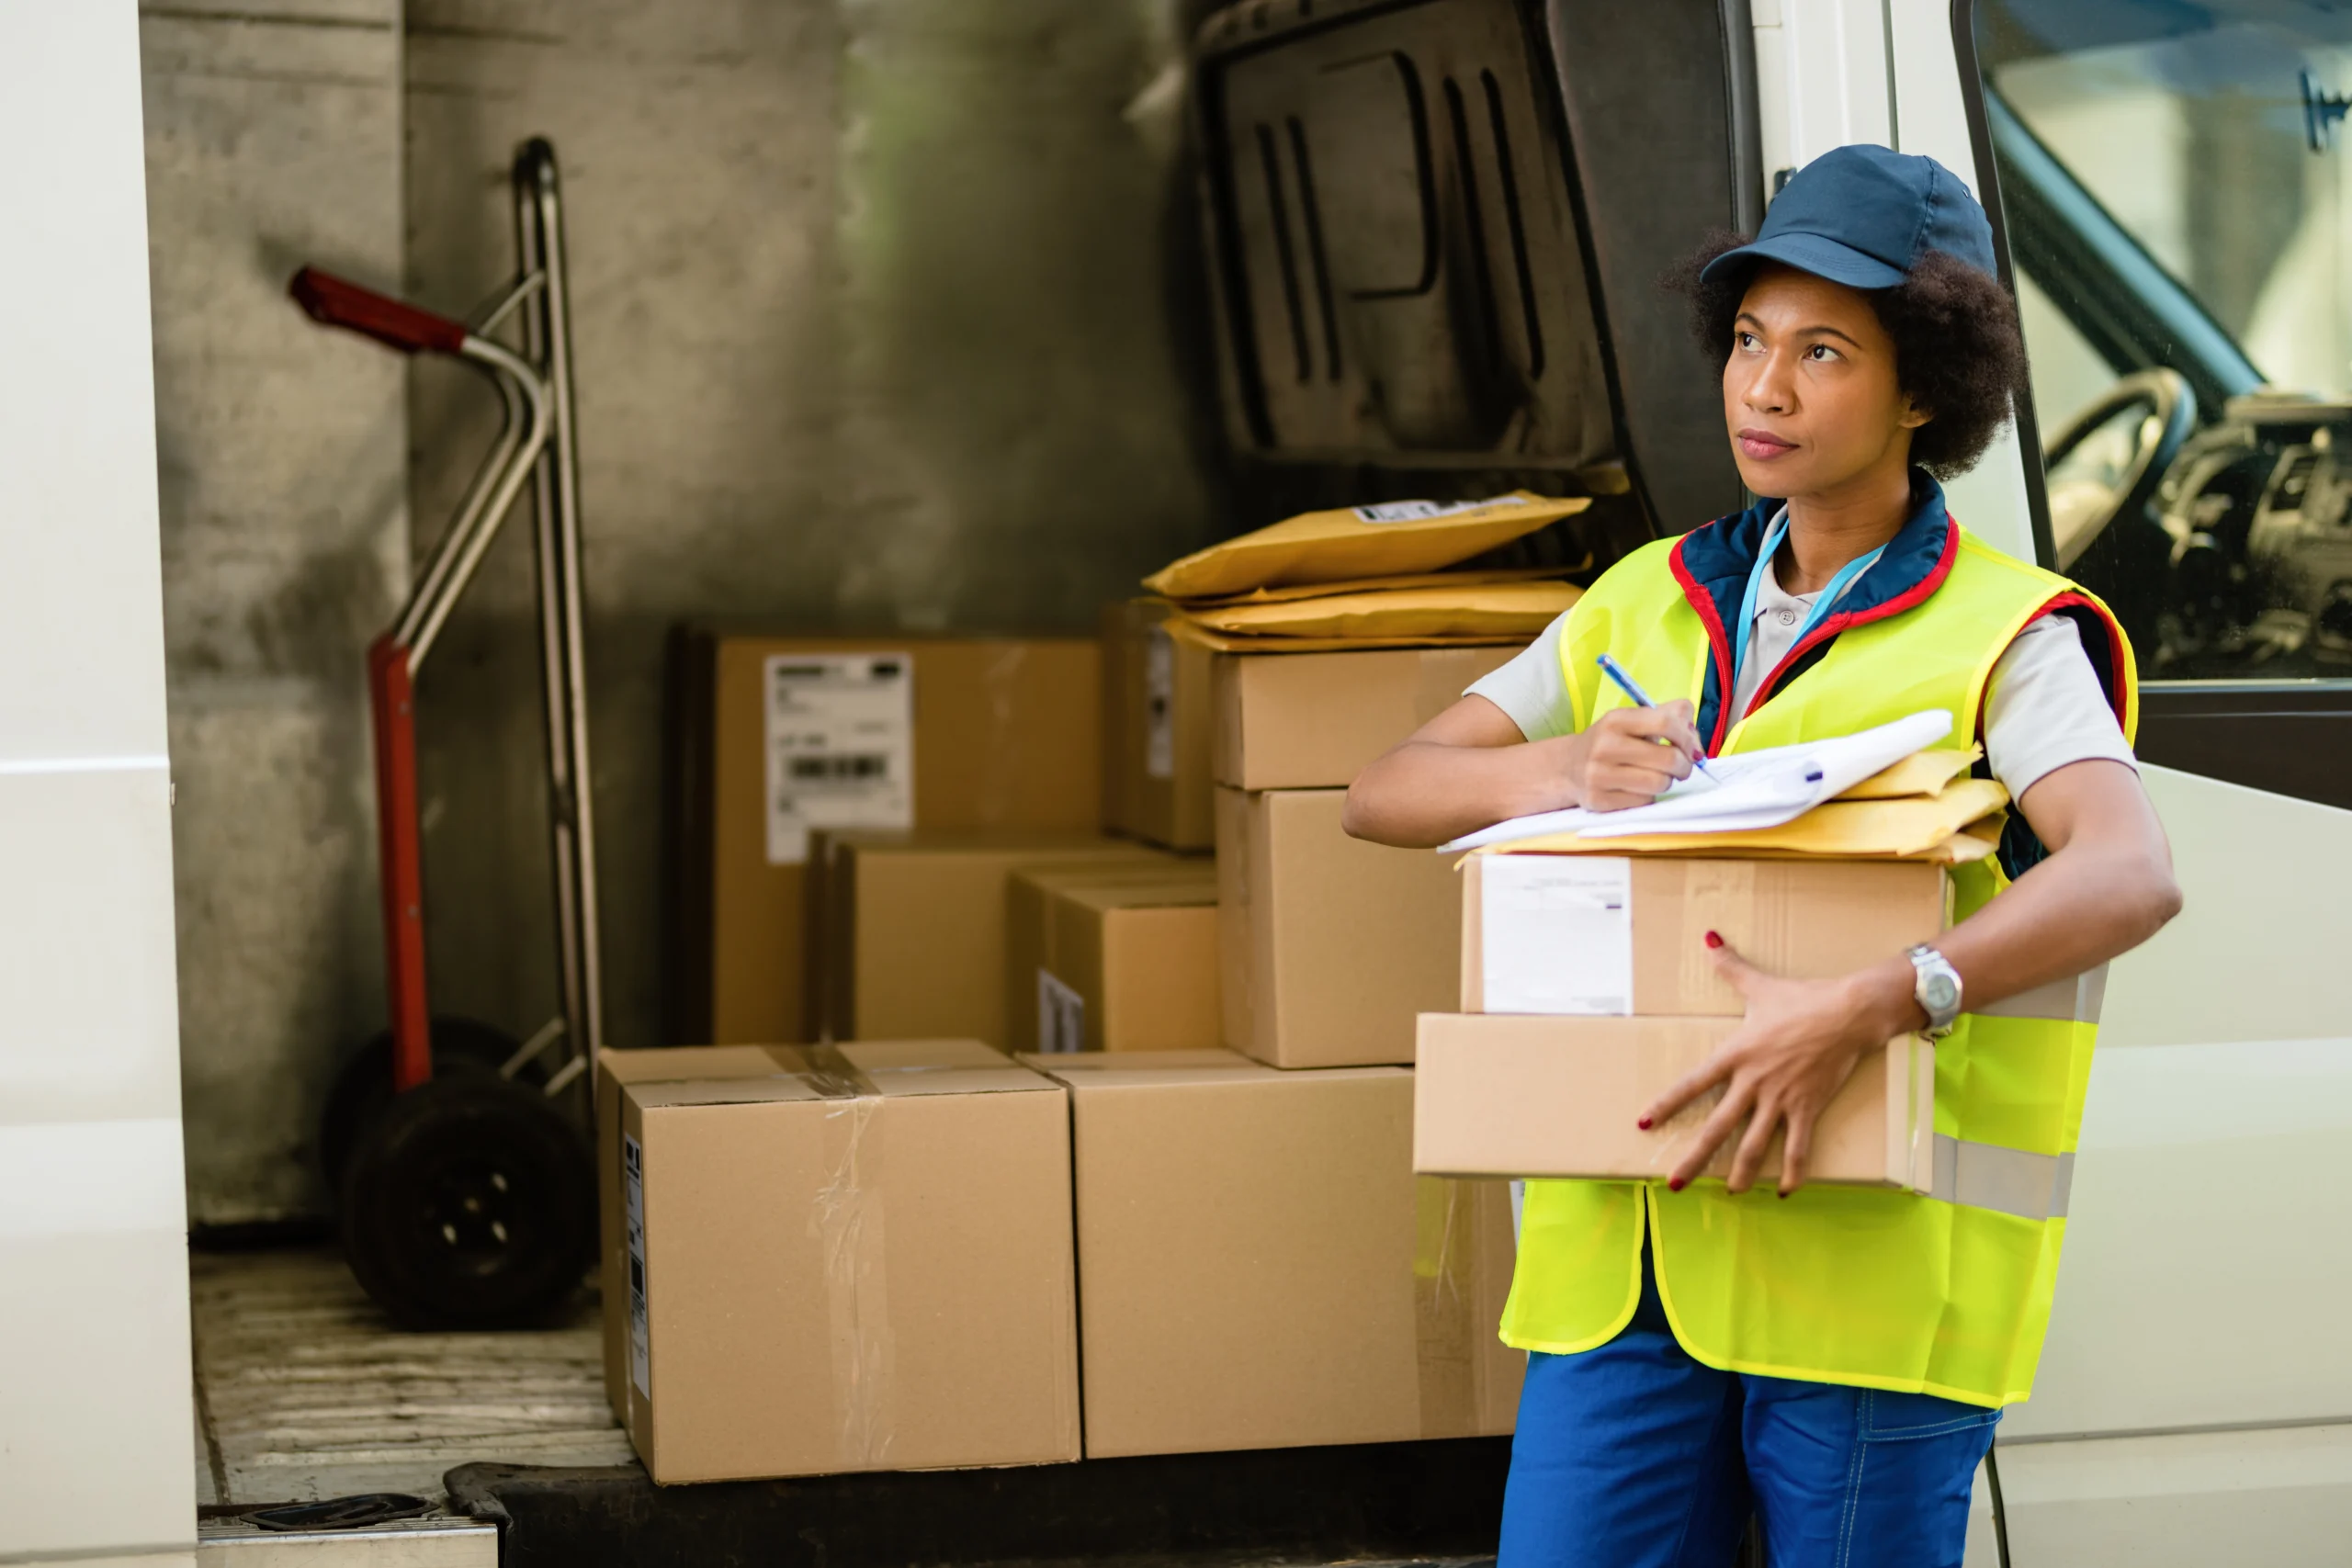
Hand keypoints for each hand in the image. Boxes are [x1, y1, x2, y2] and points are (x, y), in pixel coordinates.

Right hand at [1562, 700, 1702, 811]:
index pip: (1665, 723)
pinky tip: (1636, 789)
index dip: (1687, 737)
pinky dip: (1647, 796)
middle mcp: (1604, 746)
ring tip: (1656, 777)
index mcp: (1616, 720)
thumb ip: (1670, 715)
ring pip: (1659, 783)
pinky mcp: (1598, 800)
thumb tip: (1695, 738)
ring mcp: (1598, 775)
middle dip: (1684, 765)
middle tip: (1680, 767)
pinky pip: (1643, 802)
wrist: (1568, 767)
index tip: (1691, 747)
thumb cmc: (1612, 742)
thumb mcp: (1634, 720)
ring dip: (1665, 782)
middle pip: (1668, 758)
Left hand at [1637, 936, 1919, 1195]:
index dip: (1668, 1105)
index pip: (1692, 1085)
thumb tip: (1709, 937)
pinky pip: (1798, 1147)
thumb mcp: (1760, 985)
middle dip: (1694, 1158)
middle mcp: (1753, 1082)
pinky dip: (1792, 1171)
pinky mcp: (1809, 1108)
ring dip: (1740, 1172)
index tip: (1645, 1124)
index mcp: (1736, 1055)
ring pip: (1755, 1145)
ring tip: (1727, 1193)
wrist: (1849, 1013)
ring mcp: (1781, 1099)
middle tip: (1674, 1183)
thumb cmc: (1802, 999)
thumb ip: (1730, 967)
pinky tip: (1783, 1191)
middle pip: (1718, 1127)